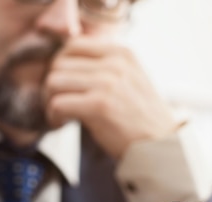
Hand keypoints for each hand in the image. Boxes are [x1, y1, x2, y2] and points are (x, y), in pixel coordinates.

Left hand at [45, 37, 179, 158]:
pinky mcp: (99, 105)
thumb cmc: (142, 119)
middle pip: (59, 64)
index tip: (64, 86)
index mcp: (121, 53)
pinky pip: (58, 103)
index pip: (73, 45)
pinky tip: (62, 124)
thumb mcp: (130, 79)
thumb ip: (105, 68)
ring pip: (53, 82)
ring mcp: (107, 83)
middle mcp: (114, 63)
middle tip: (58, 104)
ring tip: (60, 116)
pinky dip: (54, 116)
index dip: (60, 66)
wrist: (161, 145)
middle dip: (52, 86)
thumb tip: (66, 66)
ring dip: (50, 101)